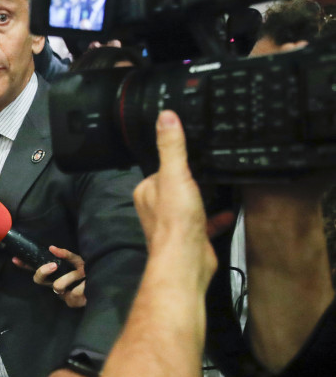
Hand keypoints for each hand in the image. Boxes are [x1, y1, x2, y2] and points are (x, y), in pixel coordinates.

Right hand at [15, 246, 86, 307]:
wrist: (105, 285)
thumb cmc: (89, 272)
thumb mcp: (78, 260)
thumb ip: (65, 254)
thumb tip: (51, 248)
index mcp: (55, 273)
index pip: (36, 269)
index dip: (25, 265)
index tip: (15, 259)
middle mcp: (55, 283)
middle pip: (38, 279)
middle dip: (43, 271)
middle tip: (53, 265)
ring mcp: (62, 295)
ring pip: (57, 286)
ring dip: (73, 277)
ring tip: (84, 276)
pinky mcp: (71, 303)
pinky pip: (73, 293)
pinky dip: (83, 287)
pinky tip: (88, 286)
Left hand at [133, 110, 214, 281]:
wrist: (187, 260)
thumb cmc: (176, 219)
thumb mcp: (175, 175)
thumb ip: (172, 147)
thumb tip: (166, 116)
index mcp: (146, 191)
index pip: (160, 168)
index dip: (175, 161)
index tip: (192, 150)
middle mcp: (156, 208)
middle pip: (176, 186)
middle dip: (192, 179)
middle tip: (211, 165)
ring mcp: (173, 224)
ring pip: (190, 204)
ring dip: (205, 197)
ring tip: (222, 184)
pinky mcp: (192, 237)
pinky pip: (206, 222)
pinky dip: (217, 216)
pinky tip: (229, 210)